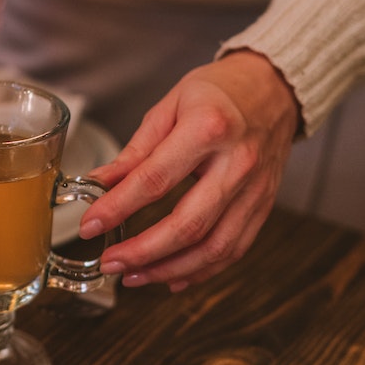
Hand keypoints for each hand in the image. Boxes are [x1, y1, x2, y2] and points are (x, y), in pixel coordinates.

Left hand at [79, 50, 299, 291]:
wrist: (274, 88)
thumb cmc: (218, 91)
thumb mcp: (169, 107)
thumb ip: (135, 152)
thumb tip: (98, 183)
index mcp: (208, 128)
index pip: (155, 180)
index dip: (118, 208)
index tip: (89, 225)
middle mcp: (237, 163)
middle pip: (188, 224)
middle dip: (143, 252)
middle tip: (110, 262)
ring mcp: (255, 190)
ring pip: (214, 248)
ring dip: (170, 269)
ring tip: (135, 276)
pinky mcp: (264, 206)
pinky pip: (234, 249)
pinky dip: (202, 270)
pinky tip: (172, 276)